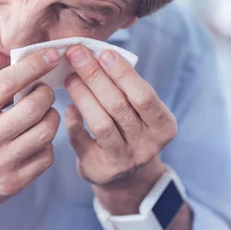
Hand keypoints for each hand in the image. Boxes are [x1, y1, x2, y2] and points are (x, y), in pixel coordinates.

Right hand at [0, 49, 61, 223]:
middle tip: (42, 92)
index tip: (50, 56)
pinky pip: (46, 156)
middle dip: (45, 93)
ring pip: (45, 132)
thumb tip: (25, 72)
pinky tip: (35, 139)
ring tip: (43, 114)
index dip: (33, 65)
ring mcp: (1, 162)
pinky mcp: (14, 182)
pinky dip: (45, 144)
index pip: (7, 82)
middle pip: (33, 107)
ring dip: (50, 117)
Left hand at [64, 45, 176, 212]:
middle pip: (119, 106)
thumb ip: (126, 87)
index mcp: (163, 126)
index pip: (143, 96)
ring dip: (83, 96)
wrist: (126, 177)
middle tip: (76, 54)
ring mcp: (124, 161)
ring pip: (101, 124)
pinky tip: (67, 107)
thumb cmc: (129, 128)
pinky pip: (81, 141)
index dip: (123, 73)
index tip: (103, 52)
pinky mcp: (99, 170)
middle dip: (95, 77)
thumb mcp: (139, 111)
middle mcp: (147, 146)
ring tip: (69, 77)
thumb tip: (97, 52)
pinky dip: (73, 121)